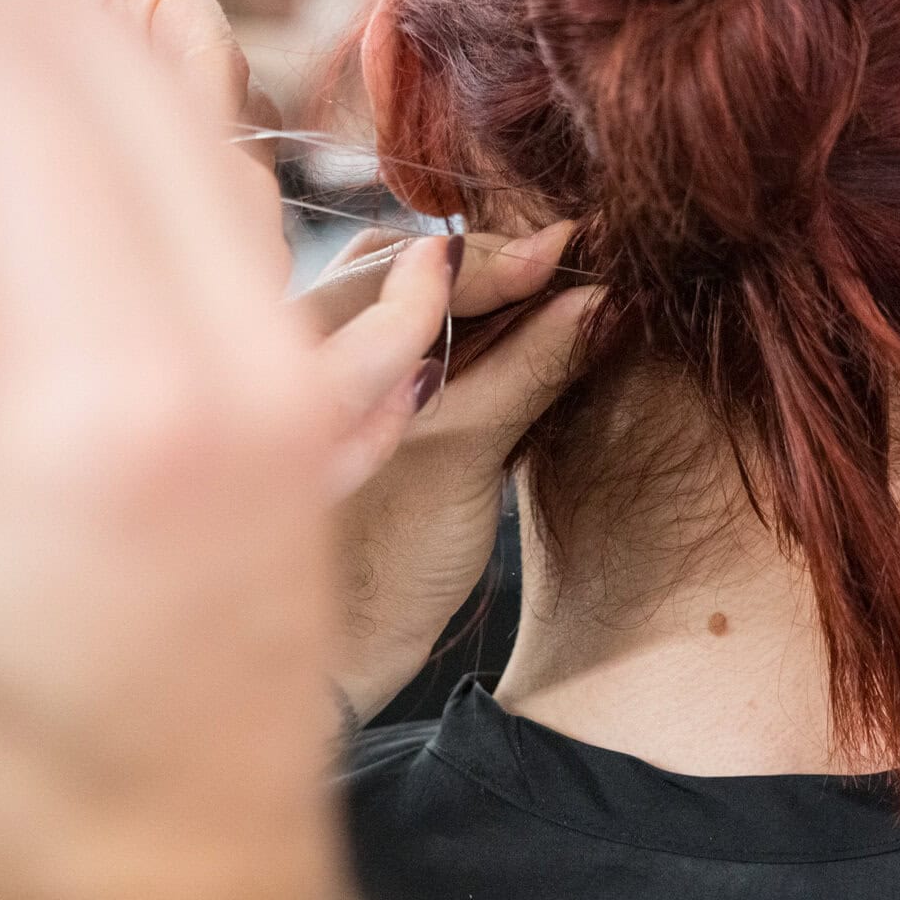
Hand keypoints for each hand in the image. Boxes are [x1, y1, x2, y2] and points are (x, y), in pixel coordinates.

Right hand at [0, 0, 435, 899]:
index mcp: (100, 381)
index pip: (2, 69)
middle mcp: (233, 353)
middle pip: (111, 55)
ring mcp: (290, 376)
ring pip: (190, 111)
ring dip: (49, 57)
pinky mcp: (305, 404)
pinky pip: (239, 203)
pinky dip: (135, 137)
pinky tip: (48, 163)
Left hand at [298, 225, 599, 721]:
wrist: (351, 650)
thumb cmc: (385, 565)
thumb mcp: (461, 459)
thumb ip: (522, 370)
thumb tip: (598, 300)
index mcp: (301, 351)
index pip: (397, 266)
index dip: (485, 257)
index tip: (560, 249)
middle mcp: (305, 346)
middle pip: (402, 266)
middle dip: (484, 261)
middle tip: (566, 260)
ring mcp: (333, 373)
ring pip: (412, 297)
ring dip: (480, 289)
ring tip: (551, 285)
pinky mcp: (367, 402)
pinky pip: (418, 334)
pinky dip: (469, 324)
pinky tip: (519, 326)